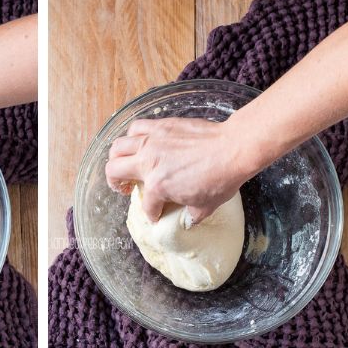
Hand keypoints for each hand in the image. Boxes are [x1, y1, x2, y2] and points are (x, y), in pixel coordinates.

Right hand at [105, 118, 253, 222]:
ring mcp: (152, 142)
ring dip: (117, 157)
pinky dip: (132, 135)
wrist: (234, 148)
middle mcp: (148, 163)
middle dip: (115, 182)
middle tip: (123, 186)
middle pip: (114, 171)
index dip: (151, 213)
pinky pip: (136, 127)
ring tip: (125, 162)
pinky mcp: (160, 126)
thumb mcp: (206, 205)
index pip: (147, 205)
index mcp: (158, 187)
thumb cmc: (222, 178)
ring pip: (118, 147)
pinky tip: (139, 140)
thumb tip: (188, 220)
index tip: (155, 214)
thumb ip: (192, 215)